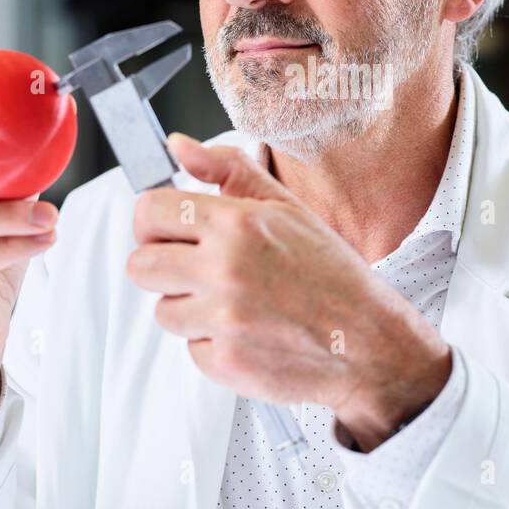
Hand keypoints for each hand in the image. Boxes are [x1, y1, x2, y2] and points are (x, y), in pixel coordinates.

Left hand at [127, 133, 450, 450]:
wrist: (368, 342)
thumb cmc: (330, 273)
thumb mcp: (286, 208)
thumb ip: (228, 170)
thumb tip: (178, 146)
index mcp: (238, 222)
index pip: (149, 212)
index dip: (152, 223)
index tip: (168, 233)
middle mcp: (225, 269)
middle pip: (140, 266)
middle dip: (163, 268)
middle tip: (200, 272)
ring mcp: (224, 320)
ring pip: (164, 311)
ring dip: (190, 310)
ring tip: (237, 305)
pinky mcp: (225, 362)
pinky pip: (191, 349)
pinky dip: (214, 346)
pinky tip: (251, 334)